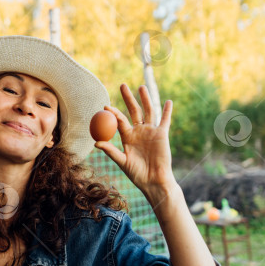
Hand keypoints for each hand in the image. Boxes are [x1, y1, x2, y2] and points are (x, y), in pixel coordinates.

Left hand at [94, 84, 175, 202]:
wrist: (154, 181)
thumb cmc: (137, 174)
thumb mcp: (122, 161)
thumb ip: (111, 151)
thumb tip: (96, 143)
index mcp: (127, 136)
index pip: (119, 120)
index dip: (113, 112)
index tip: (105, 106)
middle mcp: (139, 131)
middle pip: (133, 110)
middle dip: (128, 98)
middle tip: (122, 85)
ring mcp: (151, 131)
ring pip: (148, 111)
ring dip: (145, 99)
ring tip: (141, 87)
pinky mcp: (162, 134)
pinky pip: (165, 120)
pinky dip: (167, 111)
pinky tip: (169, 102)